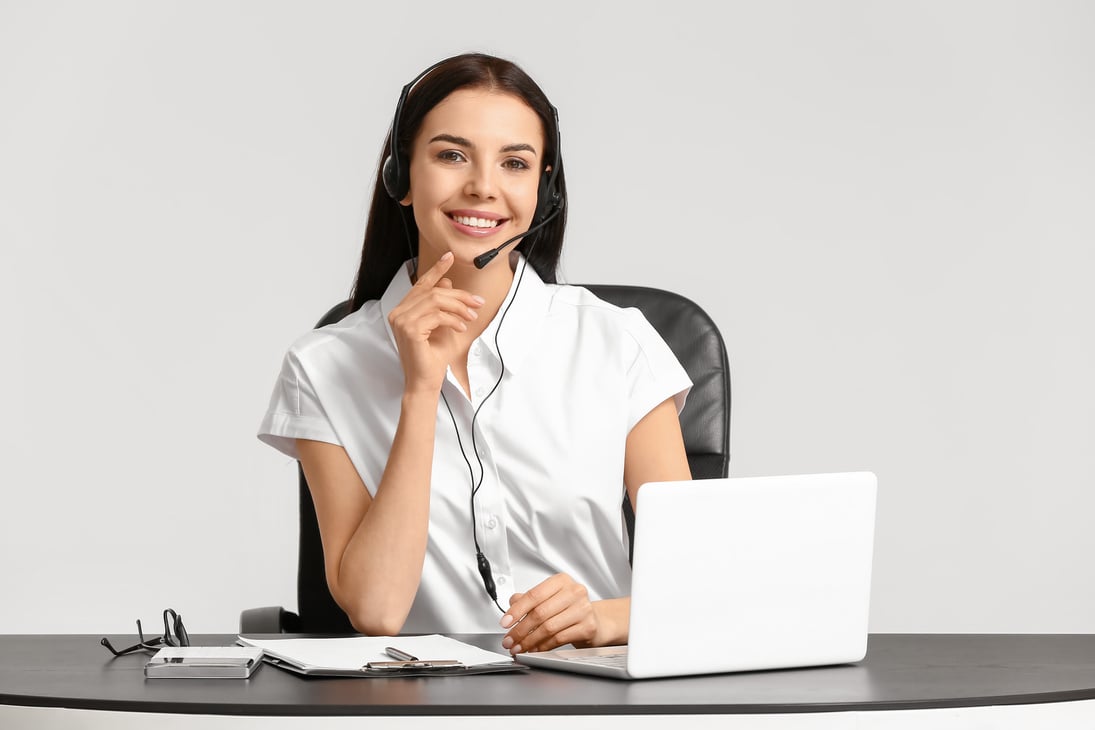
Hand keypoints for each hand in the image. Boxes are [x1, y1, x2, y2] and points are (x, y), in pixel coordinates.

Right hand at [387, 252, 482, 393]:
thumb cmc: (432, 359)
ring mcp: (401, 320)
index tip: (449, 257)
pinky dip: (453, 319)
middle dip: (458, 295)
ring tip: (471, 317)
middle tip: (477, 303)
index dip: (436, 269)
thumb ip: (442, 306)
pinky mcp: (409, 329)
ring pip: (435, 300)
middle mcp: (399, 313)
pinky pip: (437, 315)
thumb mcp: (442, 327)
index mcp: (404, 311)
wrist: (424, 383)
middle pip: (432, 291)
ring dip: (458, 307)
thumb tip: (448, 283)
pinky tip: (461, 327)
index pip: (421, 284)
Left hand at [499, 573, 601, 653]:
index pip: (534, 595)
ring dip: (529, 641)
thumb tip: (512, 605)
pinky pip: (559, 639)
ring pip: (548, 628)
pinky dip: (543, 646)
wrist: (596, 620)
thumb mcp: (549, 598)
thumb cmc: (570, 608)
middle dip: (520, 630)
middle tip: (509, 640)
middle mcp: (574, 592)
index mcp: (561, 581)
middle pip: (540, 613)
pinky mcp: (588, 627)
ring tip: (519, 647)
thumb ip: (529, 599)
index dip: (517, 610)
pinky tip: (535, 649)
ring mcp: (583, 609)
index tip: (505, 622)